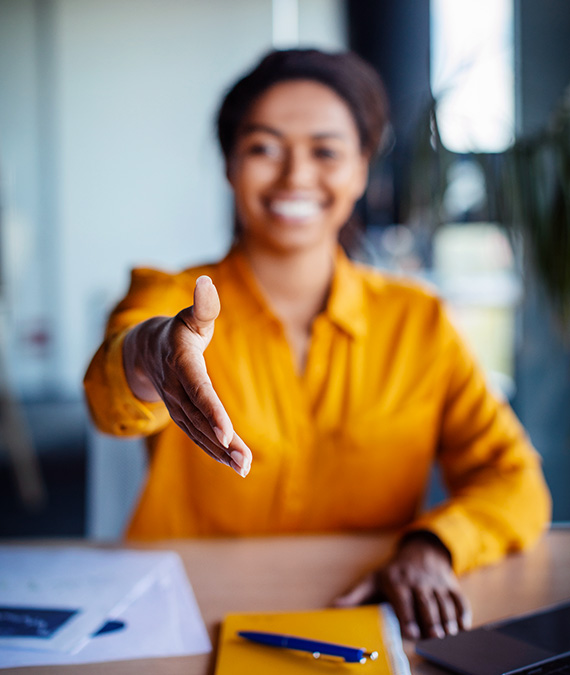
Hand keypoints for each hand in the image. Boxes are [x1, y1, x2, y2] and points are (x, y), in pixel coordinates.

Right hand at [123, 275, 251, 476]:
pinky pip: (198, 436)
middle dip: (222, 441)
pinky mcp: (181, 416)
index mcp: (181, 364)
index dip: (212, 411)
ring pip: (199, 433)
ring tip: (244, 468)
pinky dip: (215, 451)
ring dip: (221, 452)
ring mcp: (176, 407)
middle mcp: (176, 390)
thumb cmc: (177, 331)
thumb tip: (205, 283)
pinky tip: (234, 463)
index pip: (198, 390)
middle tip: (244, 461)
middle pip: (201, 419)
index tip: (227, 432)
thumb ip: (203, 306)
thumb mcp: (190, 317)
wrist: (144, 352)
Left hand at [334, 532, 471, 639]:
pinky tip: (461, 627)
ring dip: (447, 621)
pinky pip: (459, 600)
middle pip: (426, 604)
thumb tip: (334, 607)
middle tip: (432, 637)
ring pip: (444, 604)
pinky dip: (462, 614)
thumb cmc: (394, 572)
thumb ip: (355, 595)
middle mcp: (418, 582)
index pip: (403, 599)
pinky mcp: (450, 586)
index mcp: (397, 581)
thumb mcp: (372, 579)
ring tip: (446, 636)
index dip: (407, 616)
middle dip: (430, 621)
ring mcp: (436, 584)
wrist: (421, 552)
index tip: (410, 632)